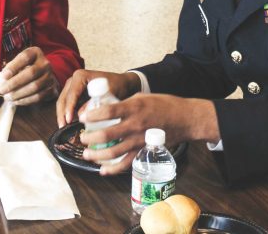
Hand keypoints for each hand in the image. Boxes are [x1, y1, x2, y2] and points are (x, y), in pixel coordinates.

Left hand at [0, 46, 56, 105]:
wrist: (44, 76)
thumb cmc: (26, 69)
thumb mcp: (16, 65)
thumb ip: (4, 72)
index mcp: (35, 53)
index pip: (25, 57)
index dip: (14, 66)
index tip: (3, 75)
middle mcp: (45, 63)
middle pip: (31, 73)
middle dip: (14, 83)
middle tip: (1, 90)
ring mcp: (50, 76)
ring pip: (35, 86)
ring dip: (19, 93)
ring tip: (7, 97)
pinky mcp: (51, 89)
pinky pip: (38, 96)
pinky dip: (25, 100)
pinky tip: (15, 101)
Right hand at [55, 69, 140, 127]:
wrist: (122, 83)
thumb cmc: (117, 85)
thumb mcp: (110, 93)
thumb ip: (96, 103)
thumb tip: (80, 115)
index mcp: (81, 76)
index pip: (71, 94)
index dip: (69, 108)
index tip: (69, 120)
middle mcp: (74, 80)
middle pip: (63, 99)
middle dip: (62, 114)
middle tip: (63, 127)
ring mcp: (72, 87)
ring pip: (62, 103)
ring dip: (62, 115)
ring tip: (64, 128)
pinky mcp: (74, 94)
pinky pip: (67, 105)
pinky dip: (66, 114)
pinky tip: (69, 125)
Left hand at [78, 93, 218, 174]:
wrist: (185, 119)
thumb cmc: (164, 105)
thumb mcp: (143, 97)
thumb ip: (125, 104)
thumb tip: (107, 108)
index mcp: (134, 107)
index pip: (108, 111)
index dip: (92, 115)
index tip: (83, 118)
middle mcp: (135, 124)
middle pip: (106, 134)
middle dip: (90, 138)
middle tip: (82, 138)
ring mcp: (139, 140)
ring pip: (113, 151)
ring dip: (96, 155)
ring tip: (87, 154)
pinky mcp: (144, 151)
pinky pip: (126, 163)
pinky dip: (112, 169)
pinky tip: (102, 170)